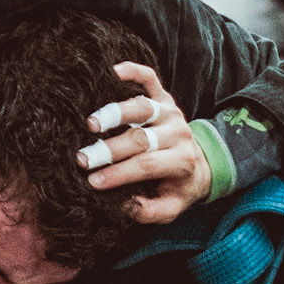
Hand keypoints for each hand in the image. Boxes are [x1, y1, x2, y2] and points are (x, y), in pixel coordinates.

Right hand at [78, 61, 209, 222]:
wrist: (200, 163)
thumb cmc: (177, 187)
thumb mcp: (170, 208)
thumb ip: (150, 212)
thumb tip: (125, 206)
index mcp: (181, 160)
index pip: (147, 165)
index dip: (119, 173)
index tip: (93, 181)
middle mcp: (178, 133)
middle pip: (141, 139)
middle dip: (110, 150)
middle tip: (83, 158)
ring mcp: (171, 112)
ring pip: (143, 108)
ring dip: (116, 114)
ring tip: (91, 124)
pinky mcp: (164, 96)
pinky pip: (150, 79)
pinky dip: (133, 71)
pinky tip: (113, 71)